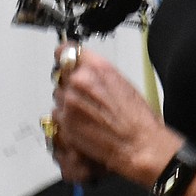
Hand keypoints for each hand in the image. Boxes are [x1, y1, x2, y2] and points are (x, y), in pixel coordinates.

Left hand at [51, 43, 175, 188]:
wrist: (138, 144)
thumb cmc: (136, 117)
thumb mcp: (121, 81)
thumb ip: (96, 71)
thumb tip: (83, 67)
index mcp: (96, 67)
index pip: (66, 51)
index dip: (65, 56)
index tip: (64, 60)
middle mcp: (80, 81)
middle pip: (61, 75)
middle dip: (69, 83)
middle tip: (85, 96)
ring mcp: (69, 102)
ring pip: (58, 94)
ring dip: (67, 101)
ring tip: (88, 112)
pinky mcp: (64, 122)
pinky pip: (57, 113)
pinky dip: (66, 117)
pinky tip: (84, 123)